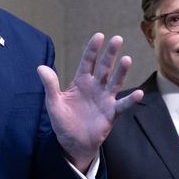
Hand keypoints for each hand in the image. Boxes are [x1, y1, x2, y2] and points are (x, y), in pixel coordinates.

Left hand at [37, 33, 142, 169]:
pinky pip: (123, 105)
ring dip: (121, 72)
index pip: (88, 61)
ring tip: (127, 59)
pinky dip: (131, 100)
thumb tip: (40, 67)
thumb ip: (50, 85)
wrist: (73, 143)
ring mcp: (105, 99)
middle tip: (117, 39)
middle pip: (104, 67)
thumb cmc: (63, 121)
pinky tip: (138, 93)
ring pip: (115, 82)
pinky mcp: (111, 113)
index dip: (93, 49)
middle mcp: (96, 87)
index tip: (99, 36)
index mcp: (81, 81)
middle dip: (110, 53)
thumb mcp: (53, 103)